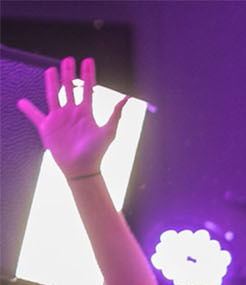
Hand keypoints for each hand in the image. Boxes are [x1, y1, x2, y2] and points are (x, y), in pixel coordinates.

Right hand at [16, 57, 128, 179]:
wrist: (82, 168)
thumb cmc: (97, 151)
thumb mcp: (108, 131)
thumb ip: (115, 114)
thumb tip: (127, 97)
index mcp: (86, 112)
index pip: (87, 88)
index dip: (88, 74)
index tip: (88, 61)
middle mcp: (72, 112)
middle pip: (69, 88)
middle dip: (69, 73)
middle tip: (68, 59)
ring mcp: (59, 118)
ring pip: (53, 95)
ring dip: (51, 83)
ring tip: (50, 69)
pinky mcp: (47, 128)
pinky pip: (35, 116)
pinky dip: (28, 109)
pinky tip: (22, 101)